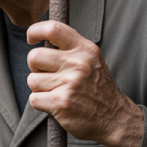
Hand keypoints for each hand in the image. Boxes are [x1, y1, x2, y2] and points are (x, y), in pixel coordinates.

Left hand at [26, 21, 143, 146]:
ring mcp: (70, 83)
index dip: (35, 31)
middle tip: (48, 75)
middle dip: (35, 68)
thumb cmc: (96, 87)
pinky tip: (56, 103)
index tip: (31, 39)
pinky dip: (41, 103)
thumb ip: (69, 48)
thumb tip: (41, 37)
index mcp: (84, 49)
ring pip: (32, 80)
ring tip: (56, 91)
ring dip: (39, 88)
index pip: (53, 29)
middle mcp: (78, 64)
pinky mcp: (62, 102)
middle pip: (34, 57)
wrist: (114, 118)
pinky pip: (34, 99)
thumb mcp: (91, 60)